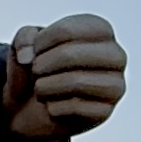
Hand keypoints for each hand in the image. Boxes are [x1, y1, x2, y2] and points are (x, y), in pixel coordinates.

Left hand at [6, 13, 126, 137]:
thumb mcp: (26, 44)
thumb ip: (24, 38)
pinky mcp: (106, 111)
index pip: (67, 30)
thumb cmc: (38, 67)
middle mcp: (116, 55)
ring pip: (75, 82)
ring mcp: (115, 85)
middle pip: (70, 55)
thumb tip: (26, 58)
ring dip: (44, 87)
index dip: (40, 43)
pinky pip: (74, 108)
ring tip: (40, 88)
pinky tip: (53, 106)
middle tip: (35, 72)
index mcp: (101, 30)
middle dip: (41, 65)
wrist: (32, 106)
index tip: (35, 51)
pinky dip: (53, 107)